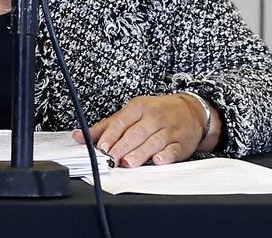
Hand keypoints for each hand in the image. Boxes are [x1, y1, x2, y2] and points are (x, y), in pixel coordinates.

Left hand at [77, 94, 220, 166]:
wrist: (192, 111)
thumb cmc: (158, 113)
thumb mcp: (133, 113)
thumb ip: (107, 126)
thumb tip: (80, 136)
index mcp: (140, 107)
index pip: (122, 121)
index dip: (110, 135)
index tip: (101, 147)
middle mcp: (155, 117)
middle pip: (136, 133)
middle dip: (122, 147)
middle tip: (111, 158)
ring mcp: (169, 130)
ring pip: (153, 142)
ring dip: (140, 153)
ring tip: (128, 163)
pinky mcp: (182, 143)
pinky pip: (173, 150)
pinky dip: (165, 156)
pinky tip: (158, 160)